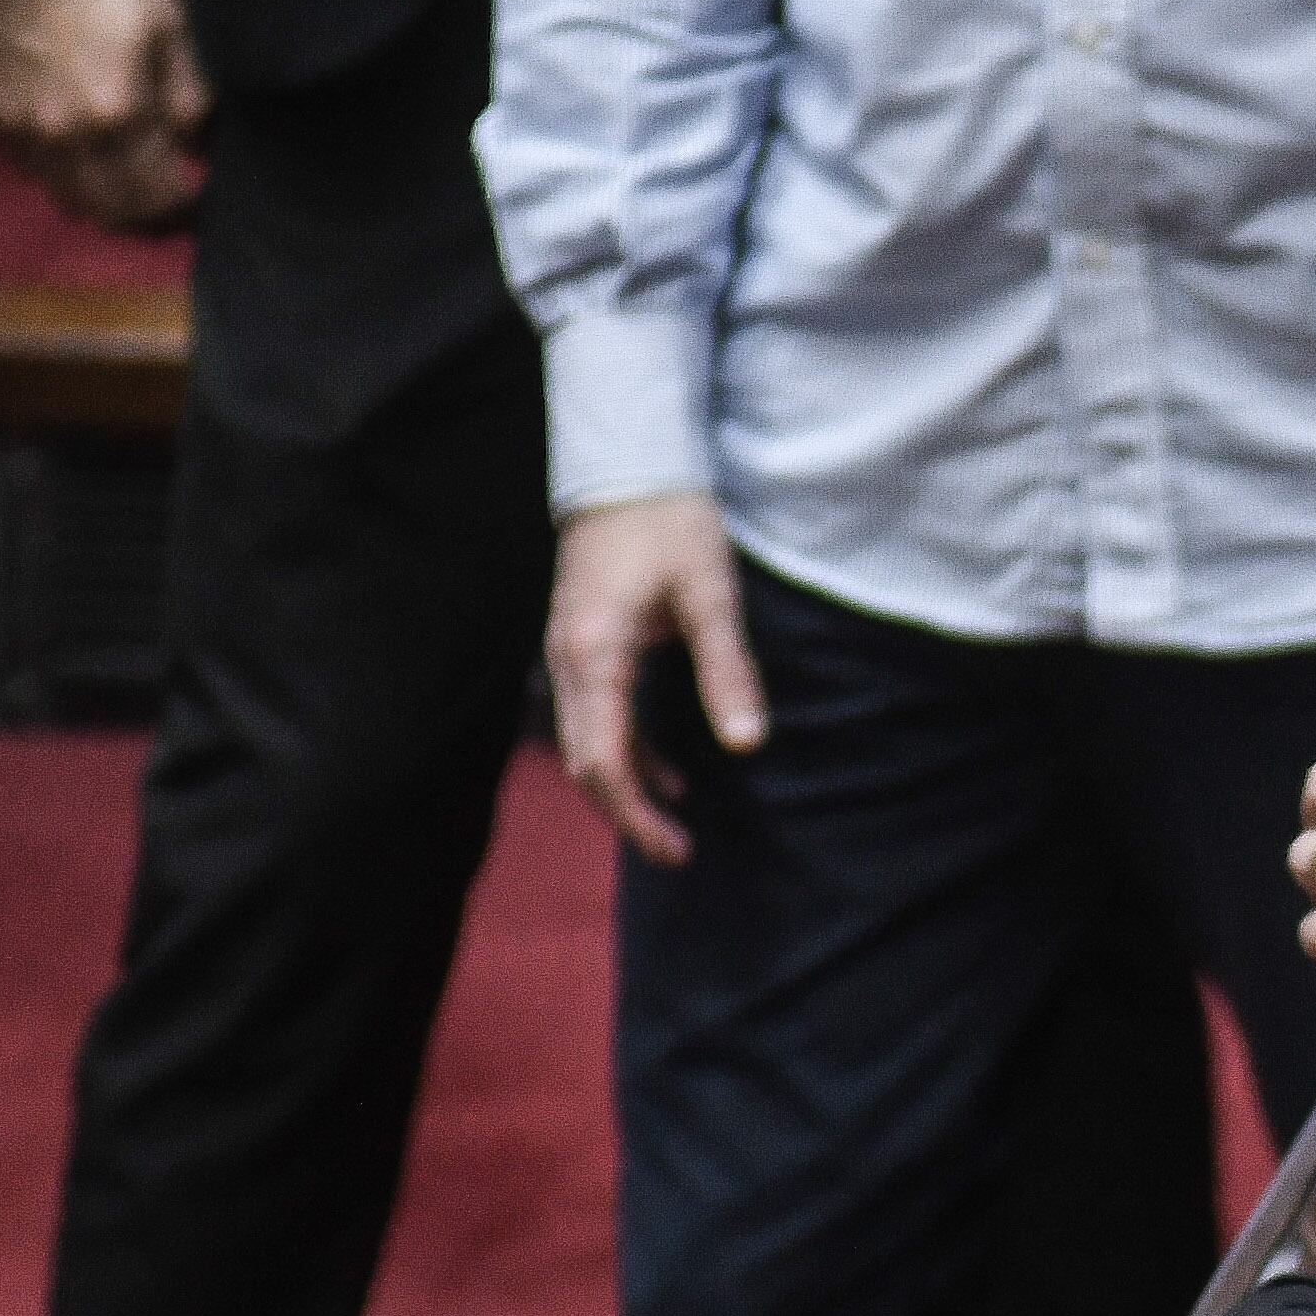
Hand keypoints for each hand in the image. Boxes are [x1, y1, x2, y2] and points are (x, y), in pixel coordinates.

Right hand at [0, 0, 211, 230]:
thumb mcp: (176, 31)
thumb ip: (194, 103)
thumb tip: (204, 153)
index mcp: (117, 114)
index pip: (159, 201)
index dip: (189, 212)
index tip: (205, 203)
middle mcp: (62, 131)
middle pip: (113, 213)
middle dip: (151, 219)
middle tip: (176, 207)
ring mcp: (18, 123)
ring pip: (68, 199)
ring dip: (106, 203)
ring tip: (135, 185)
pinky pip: (30, 168)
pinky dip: (63, 174)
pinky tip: (86, 152)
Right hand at [549, 493, 762, 866]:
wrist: (629, 461)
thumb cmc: (671, 521)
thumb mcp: (712, 597)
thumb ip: (728, 672)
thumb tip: (748, 743)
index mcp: (594, 653)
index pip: (603, 759)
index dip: (636, 814)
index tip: (675, 851)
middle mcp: (567, 659)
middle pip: (585, 760)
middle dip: (628, 813)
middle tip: (679, 854)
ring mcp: (568, 651)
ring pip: (587, 741)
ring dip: (630, 785)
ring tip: (680, 826)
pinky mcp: (582, 643)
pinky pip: (596, 714)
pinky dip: (629, 749)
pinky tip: (673, 774)